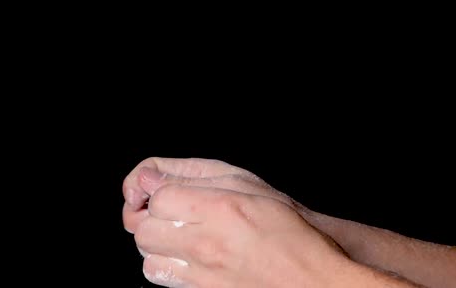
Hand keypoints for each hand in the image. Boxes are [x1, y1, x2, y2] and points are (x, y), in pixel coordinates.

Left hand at [134, 183, 348, 286]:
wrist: (310, 276)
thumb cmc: (287, 228)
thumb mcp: (247, 185)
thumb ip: (197, 178)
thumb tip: (150, 179)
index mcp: (220, 209)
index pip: (159, 198)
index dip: (163, 192)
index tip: (176, 194)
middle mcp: (207, 243)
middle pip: (145, 229)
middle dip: (154, 217)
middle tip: (174, 213)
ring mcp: (203, 273)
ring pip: (148, 257)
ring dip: (157, 243)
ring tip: (179, 235)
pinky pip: (163, 278)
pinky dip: (166, 265)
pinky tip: (186, 255)